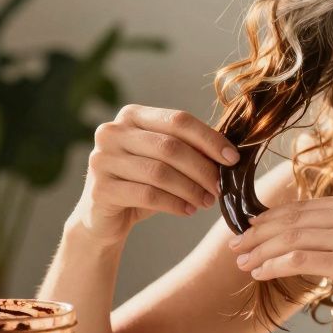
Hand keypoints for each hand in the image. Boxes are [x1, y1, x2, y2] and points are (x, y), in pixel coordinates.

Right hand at [70, 104, 239, 246]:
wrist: (103, 218)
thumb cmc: (141, 184)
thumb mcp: (164, 161)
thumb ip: (188, 149)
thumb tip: (230, 152)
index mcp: (131, 115)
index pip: (178, 120)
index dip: (209, 139)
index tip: (233, 158)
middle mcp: (112, 132)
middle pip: (170, 147)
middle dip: (202, 169)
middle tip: (221, 187)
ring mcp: (102, 159)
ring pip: (160, 173)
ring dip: (191, 189)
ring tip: (206, 202)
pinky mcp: (100, 189)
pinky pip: (148, 195)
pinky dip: (174, 204)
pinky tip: (188, 211)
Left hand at [227, 193, 332, 330]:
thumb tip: (312, 246)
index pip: (305, 206)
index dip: (273, 217)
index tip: (251, 229)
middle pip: (293, 218)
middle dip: (259, 231)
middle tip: (236, 244)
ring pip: (291, 237)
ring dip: (261, 250)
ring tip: (241, 262)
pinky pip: (299, 259)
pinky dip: (274, 265)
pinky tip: (260, 273)